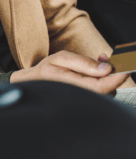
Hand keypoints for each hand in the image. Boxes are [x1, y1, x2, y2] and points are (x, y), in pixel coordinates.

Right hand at [9, 50, 126, 93]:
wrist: (33, 84)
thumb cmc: (45, 71)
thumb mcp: (61, 59)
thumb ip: (83, 62)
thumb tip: (106, 68)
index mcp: (73, 87)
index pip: (103, 87)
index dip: (116, 77)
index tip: (125, 66)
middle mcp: (81, 98)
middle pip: (108, 91)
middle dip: (111, 74)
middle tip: (105, 57)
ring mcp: (84, 102)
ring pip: (106, 92)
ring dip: (107, 77)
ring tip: (97, 63)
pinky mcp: (86, 102)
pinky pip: (101, 93)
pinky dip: (103, 81)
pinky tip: (95, 72)